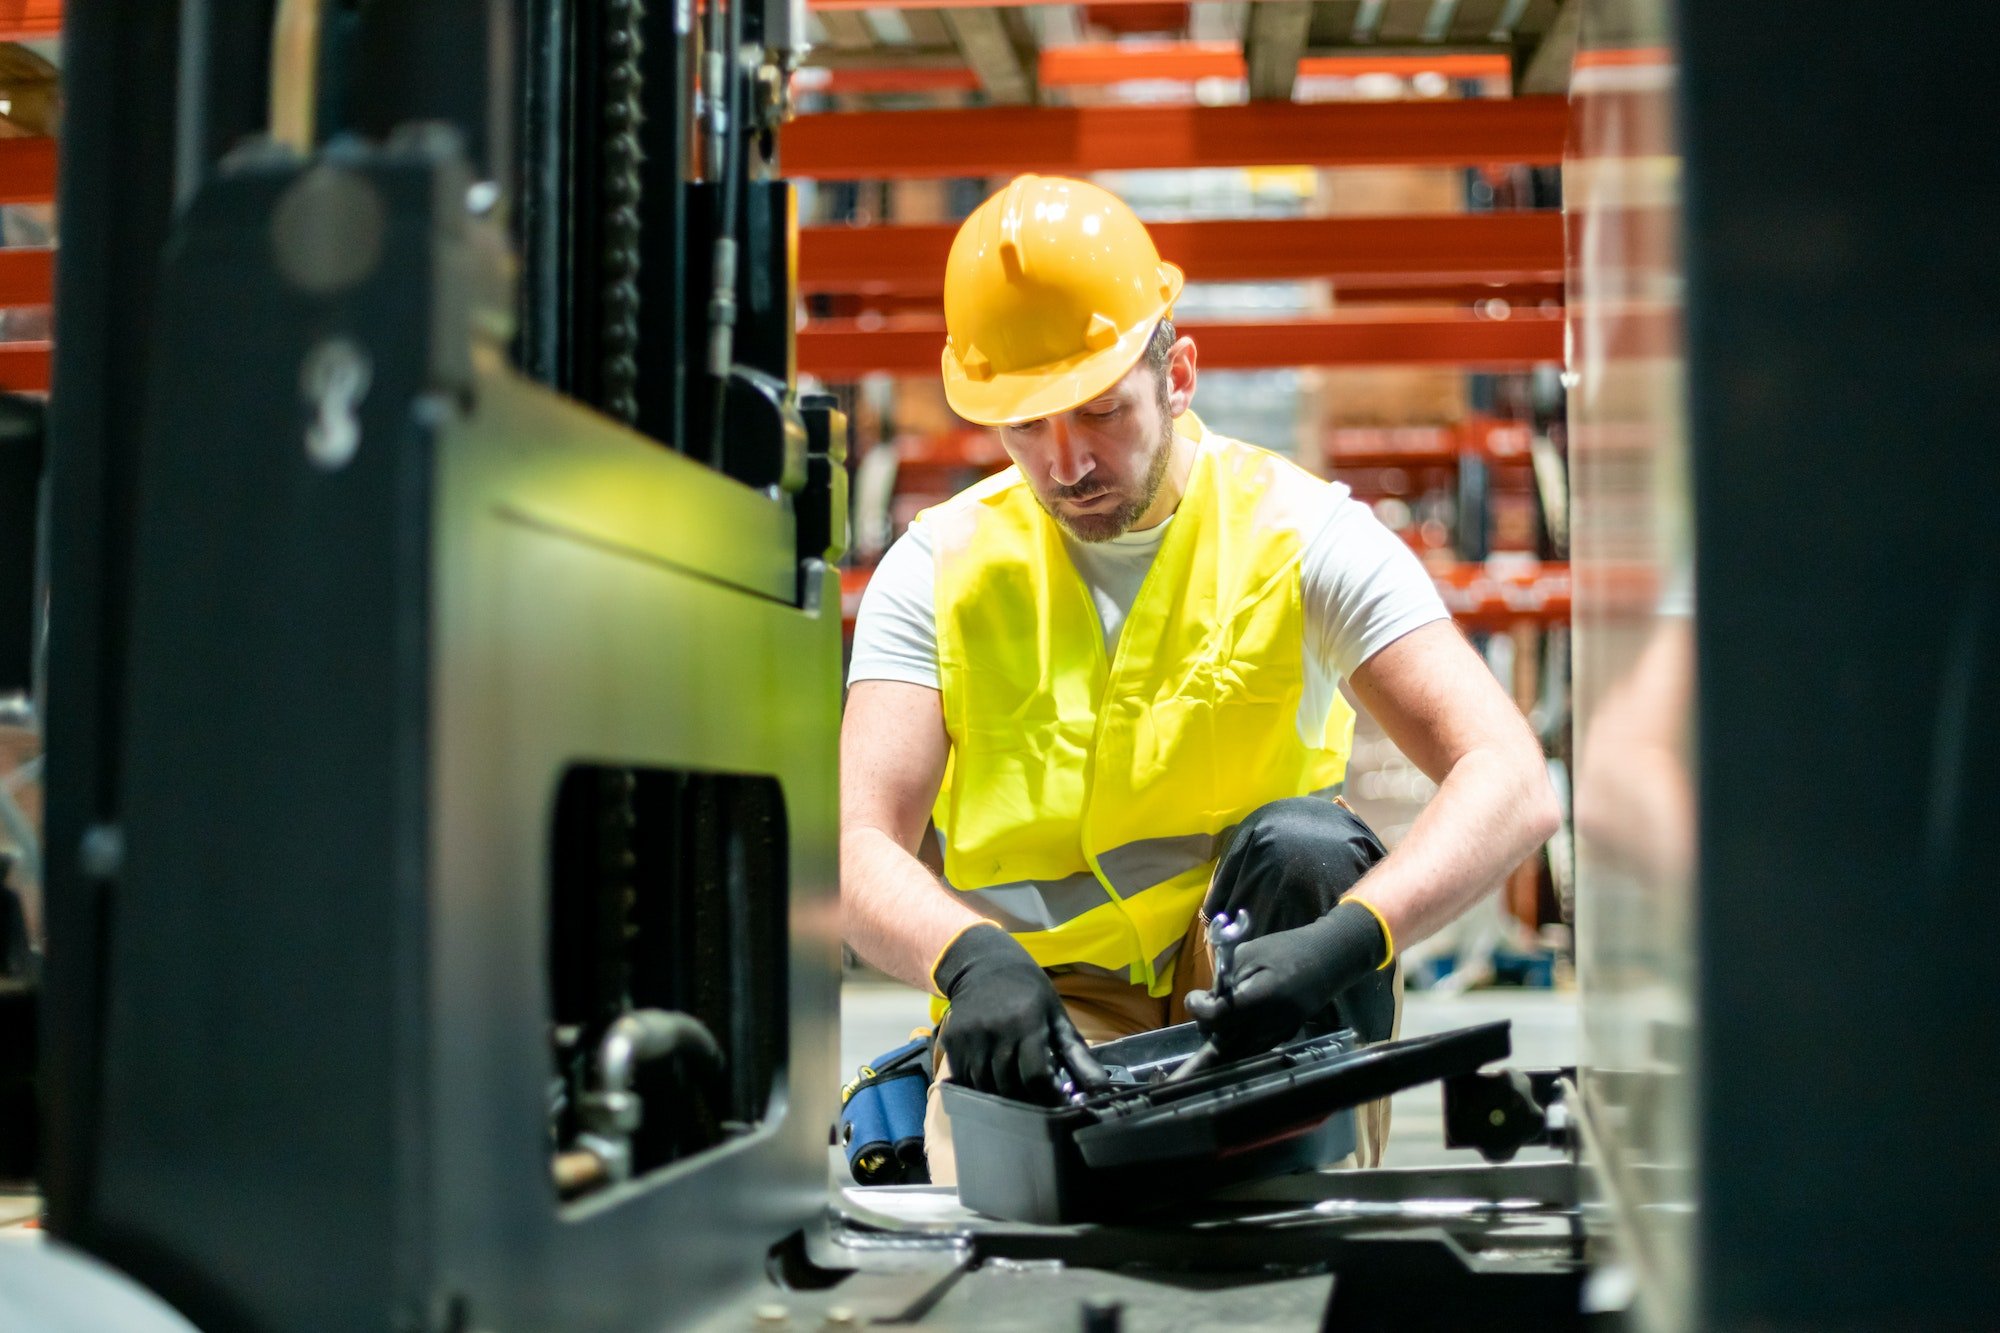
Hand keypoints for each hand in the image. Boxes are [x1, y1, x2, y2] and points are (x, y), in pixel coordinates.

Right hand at [934, 925, 1109, 1103]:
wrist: (982, 964)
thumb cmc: (1028, 992)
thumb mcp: (1057, 1016)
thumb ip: (1077, 1054)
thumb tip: (1100, 1089)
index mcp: (1027, 1023)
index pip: (1037, 1076)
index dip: (1049, 1096)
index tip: (1058, 1104)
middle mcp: (996, 1032)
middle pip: (1011, 1086)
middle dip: (1028, 1100)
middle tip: (1038, 1100)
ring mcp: (970, 1038)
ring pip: (986, 1087)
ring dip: (1003, 1097)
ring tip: (1016, 1092)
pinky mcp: (952, 1042)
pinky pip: (965, 1080)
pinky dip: (980, 1088)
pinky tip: (993, 1081)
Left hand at [1183, 899, 1386, 1061]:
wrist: (1329, 959)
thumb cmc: (1287, 949)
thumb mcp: (1249, 953)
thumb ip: (1226, 978)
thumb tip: (1210, 998)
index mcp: (1259, 999)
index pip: (1217, 1017)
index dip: (1198, 1009)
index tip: (1193, 997)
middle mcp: (1269, 1023)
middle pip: (1224, 1042)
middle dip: (1206, 1028)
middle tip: (1201, 1010)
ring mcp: (1279, 1033)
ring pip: (1239, 1052)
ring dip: (1219, 1045)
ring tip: (1207, 1033)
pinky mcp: (1285, 1035)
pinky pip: (1254, 1047)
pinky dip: (1238, 1044)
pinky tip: (1229, 1033)